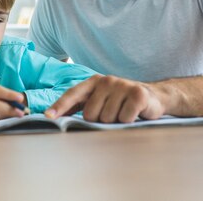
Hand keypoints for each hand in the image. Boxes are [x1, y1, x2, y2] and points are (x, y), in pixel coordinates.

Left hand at [45, 75, 165, 122]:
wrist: (153, 97)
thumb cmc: (121, 102)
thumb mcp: (101, 100)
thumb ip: (80, 106)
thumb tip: (54, 116)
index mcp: (94, 82)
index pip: (73, 95)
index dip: (60, 106)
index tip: (48, 117)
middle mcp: (106, 80)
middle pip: (90, 114)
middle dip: (99, 120)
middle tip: (112, 114)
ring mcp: (122, 85)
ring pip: (107, 118)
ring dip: (115, 122)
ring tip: (123, 114)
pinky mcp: (137, 94)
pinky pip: (124, 118)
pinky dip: (128, 121)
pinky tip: (134, 114)